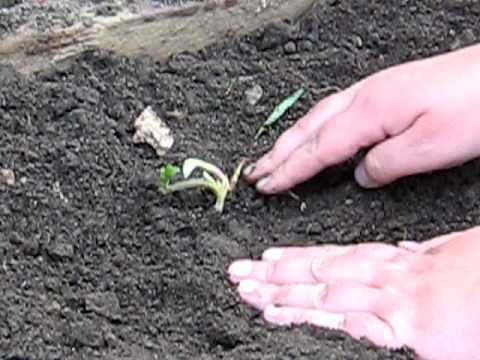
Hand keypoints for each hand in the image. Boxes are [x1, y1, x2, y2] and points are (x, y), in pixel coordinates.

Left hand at [228, 227, 479, 359]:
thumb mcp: (448, 255)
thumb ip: (419, 257)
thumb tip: (399, 251)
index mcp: (394, 262)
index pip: (333, 258)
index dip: (296, 259)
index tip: (266, 259)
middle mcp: (387, 277)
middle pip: (321, 274)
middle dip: (277, 276)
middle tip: (239, 275)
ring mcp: (398, 301)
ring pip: (330, 294)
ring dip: (287, 296)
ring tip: (252, 296)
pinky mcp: (416, 329)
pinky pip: (362, 323)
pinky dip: (324, 318)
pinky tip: (291, 317)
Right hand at [244, 44, 479, 192]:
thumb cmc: (473, 107)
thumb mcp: (430, 147)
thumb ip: (385, 165)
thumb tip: (360, 176)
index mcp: (368, 112)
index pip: (317, 149)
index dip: (289, 169)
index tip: (266, 184)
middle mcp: (362, 97)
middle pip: (308, 130)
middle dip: (278, 153)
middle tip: (255, 172)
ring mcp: (370, 91)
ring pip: (317, 118)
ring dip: (291, 140)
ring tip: (273, 157)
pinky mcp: (382, 91)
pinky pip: (334, 112)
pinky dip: (314, 129)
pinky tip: (314, 136)